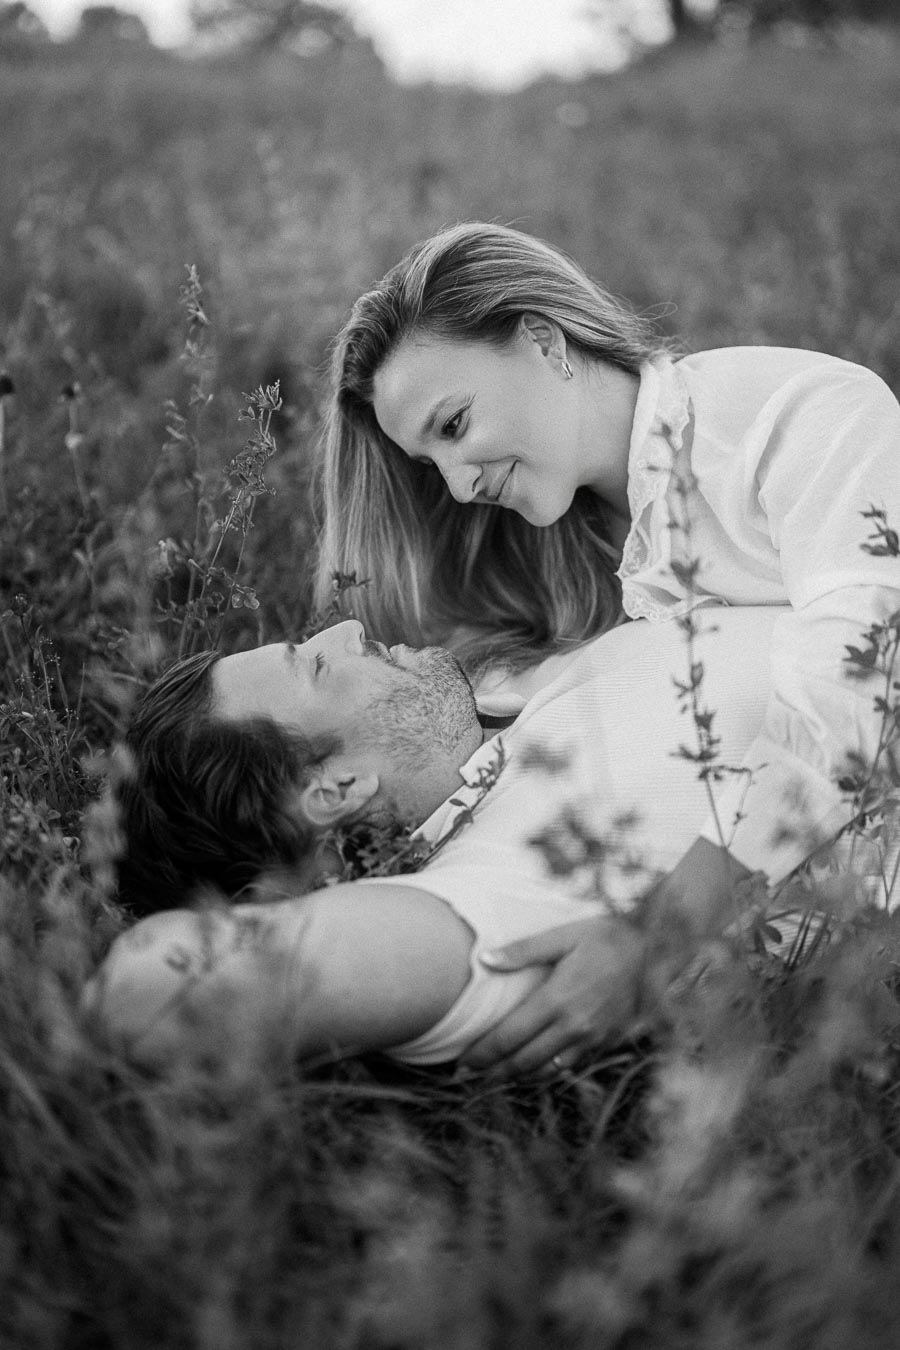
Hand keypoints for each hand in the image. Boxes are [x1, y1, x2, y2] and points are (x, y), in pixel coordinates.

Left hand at [457, 915, 644, 1076]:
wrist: (655, 949)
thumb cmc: (605, 936)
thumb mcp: (563, 934)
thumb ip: (523, 951)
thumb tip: (484, 960)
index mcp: (557, 999)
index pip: (509, 1037)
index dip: (483, 1053)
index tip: (461, 1062)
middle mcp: (574, 1026)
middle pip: (524, 1061)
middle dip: (494, 1071)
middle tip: (469, 1075)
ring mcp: (593, 1038)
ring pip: (547, 1070)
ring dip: (519, 1076)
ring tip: (496, 1075)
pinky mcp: (607, 1042)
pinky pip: (571, 1065)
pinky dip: (548, 1070)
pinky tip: (535, 1067)